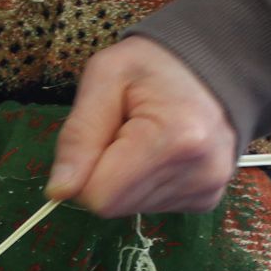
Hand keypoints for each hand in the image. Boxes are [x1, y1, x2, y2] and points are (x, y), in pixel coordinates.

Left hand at [46, 38, 238, 217]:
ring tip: (146, 137)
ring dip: (126, 178)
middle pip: (115, 205)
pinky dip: (146, 183)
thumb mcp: (104, 77)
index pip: (100, 196)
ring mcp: (207, 189)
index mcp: (174, 139)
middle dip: (106, 173)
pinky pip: (154, 207)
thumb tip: (59, 190)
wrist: (211, 63)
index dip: (85, 169)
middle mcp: (199, 173)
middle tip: (125, 131)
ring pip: (132, 208)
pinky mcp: (208, 198)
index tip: (102, 134)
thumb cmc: (154, 64)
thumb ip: (78, 134)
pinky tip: (162, 152)